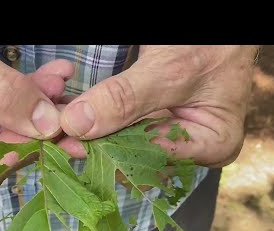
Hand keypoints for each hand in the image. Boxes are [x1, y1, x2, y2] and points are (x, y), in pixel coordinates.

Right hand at [0, 45, 74, 197]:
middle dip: (35, 129)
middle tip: (70, 116)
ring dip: (38, 106)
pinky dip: (29, 90)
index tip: (43, 137)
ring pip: (8, 126)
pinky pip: (5, 103)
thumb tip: (50, 126)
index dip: (11, 160)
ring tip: (62, 86)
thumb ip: (3, 95)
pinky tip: (53, 76)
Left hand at [59, 45, 258, 167]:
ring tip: (57, 121)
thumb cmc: (209, 44)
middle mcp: (190, 148)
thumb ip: (126, 99)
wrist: (218, 27)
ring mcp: (169, 133)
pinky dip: (95, 117)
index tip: (72, 140)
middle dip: (95, 142)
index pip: (155, 161)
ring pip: (122, 141)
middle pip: (135, 156)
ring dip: (89, 130)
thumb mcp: (169, 71)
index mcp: (213, 145)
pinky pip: (119, 125)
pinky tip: (70, 112)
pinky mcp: (151, 120)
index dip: (110, 153)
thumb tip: (77, 124)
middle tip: (56, 131)